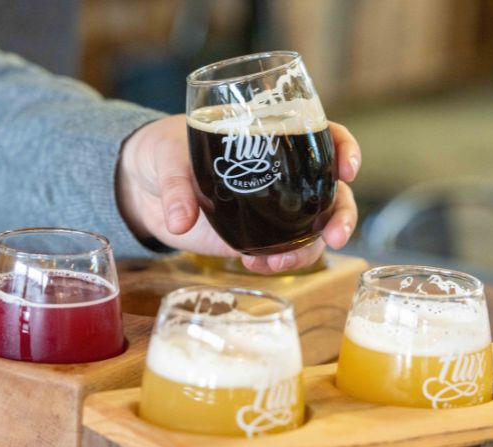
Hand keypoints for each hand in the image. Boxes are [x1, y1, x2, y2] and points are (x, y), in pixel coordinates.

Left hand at [117, 114, 360, 273]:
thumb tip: (179, 220)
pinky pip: (283, 250)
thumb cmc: (164, 151)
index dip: (344, 149)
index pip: (323, 136)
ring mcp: (273, 207)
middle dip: (342, 215)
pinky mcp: (256, 234)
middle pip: (332, 191)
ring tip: (278, 263)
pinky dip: (279, 262)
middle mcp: (283, 173)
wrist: (146, 185)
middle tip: (334, 237)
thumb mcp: (168, 157)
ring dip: (309, 249)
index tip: (347, 170)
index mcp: (272, 136)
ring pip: (314, 227)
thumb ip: (177, 186)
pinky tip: (258, 265)